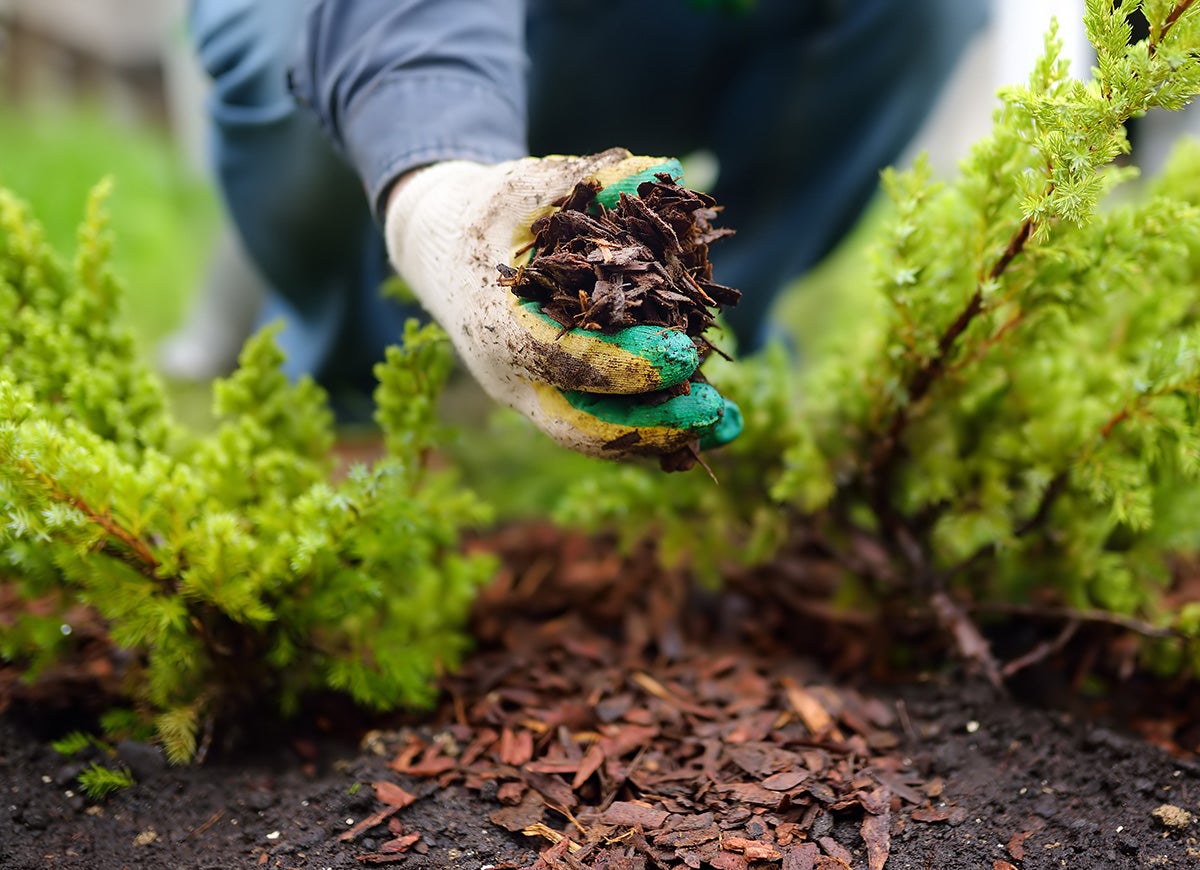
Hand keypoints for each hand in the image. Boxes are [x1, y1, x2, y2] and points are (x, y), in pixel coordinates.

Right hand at [384, 148, 740, 459]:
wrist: (439, 251)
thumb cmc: (485, 213)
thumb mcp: (526, 185)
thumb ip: (590, 178)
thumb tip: (666, 170)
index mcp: (494, 323)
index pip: (561, 357)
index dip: (624, 362)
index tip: (684, 354)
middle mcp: (508, 374)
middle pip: (580, 423)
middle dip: (649, 424)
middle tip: (713, 409)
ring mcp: (529, 395)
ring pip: (595, 436)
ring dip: (663, 436)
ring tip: (728, 425)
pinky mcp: (551, 399)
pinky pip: (604, 427)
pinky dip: (656, 430)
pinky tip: (712, 424)